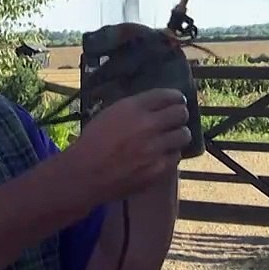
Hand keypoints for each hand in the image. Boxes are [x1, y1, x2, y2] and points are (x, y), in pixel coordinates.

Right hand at [59, 88, 190, 203]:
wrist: (85, 174)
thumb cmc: (92, 142)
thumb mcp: (109, 115)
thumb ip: (132, 109)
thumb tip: (154, 106)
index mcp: (132, 108)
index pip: (166, 95)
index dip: (175, 97)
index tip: (177, 100)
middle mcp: (147, 125)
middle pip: (180, 113)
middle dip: (180, 114)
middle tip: (177, 118)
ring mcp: (155, 148)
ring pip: (183, 135)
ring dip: (179, 134)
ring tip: (173, 137)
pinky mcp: (158, 168)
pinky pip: (175, 156)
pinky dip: (171, 154)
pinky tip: (162, 154)